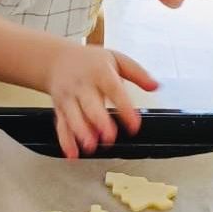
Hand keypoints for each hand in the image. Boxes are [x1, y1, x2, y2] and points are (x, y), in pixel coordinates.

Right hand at [46, 44, 158, 158]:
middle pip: (90, 103)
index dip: (124, 107)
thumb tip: (156, 86)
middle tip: (109, 137)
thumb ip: (137, 73)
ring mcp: (69, 97)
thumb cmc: (89, 61)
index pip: (113, 89)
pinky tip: (73, 154)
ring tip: (91, 146)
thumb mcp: (116, 59)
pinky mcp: (60, 108)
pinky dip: (66, 141)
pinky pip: (61, 125)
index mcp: (100, 72)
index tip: (134, 124)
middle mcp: (82, 85)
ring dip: (81, 131)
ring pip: (73, 115)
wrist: (56, 58)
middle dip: (99, 121)